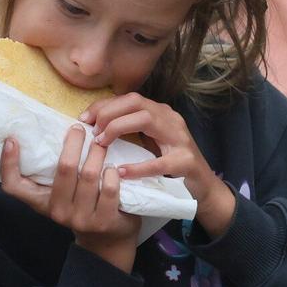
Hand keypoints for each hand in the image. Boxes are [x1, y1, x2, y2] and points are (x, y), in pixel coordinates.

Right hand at [0, 127, 142, 271]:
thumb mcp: (61, 194)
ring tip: (101, 144)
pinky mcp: (103, 221)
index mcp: (42, 202)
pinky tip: (113, 168)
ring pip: (89, 175)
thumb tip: (50, 131)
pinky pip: (108, 189)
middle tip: (80, 129)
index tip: (11, 140)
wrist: (106, 241)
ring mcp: (80, 219)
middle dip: (74, 142)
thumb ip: (53, 173)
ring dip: (97, 153)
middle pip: (64, 168)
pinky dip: (112, 174)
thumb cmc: (81, 207)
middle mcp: (58, 212)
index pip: (13, 186)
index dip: (8, 163)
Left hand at [85, 93, 235, 236]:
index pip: (129, 98)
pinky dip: (139, 167)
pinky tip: (122, 171)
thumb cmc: (171, 165)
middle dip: (109, 112)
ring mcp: (181, 139)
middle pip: (136, 102)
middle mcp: (171, 120)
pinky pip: (160, 162)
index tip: (84, 119)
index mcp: (161, 113)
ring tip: (101, 143)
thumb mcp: (149, 143)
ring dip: (119, 128)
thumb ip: (129, 131)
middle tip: (91, 131)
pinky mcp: (186, 163)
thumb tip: (94, 127)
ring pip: (147, 120)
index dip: (104, 105)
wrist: (203, 187)